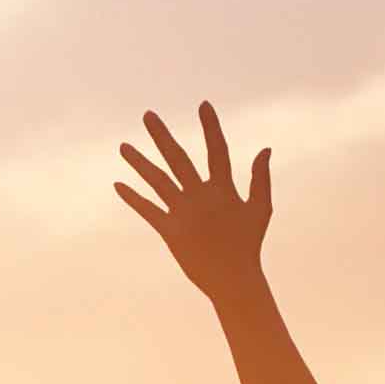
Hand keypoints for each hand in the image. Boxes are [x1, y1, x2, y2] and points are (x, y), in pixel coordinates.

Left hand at [113, 102, 273, 294]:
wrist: (233, 279)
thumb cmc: (248, 244)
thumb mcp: (260, 209)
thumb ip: (260, 178)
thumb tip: (265, 149)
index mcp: (223, 189)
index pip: (217, 150)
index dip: (211, 127)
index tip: (203, 104)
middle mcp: (200, 196)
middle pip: (178, 158)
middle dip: (161, 136)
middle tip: (148, 114)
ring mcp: (183, 213)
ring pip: (157, 181)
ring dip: (139, 162)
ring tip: (122, 146)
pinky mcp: (170, 231)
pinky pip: (148, 210)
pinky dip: (133, 198)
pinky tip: (118, 184)